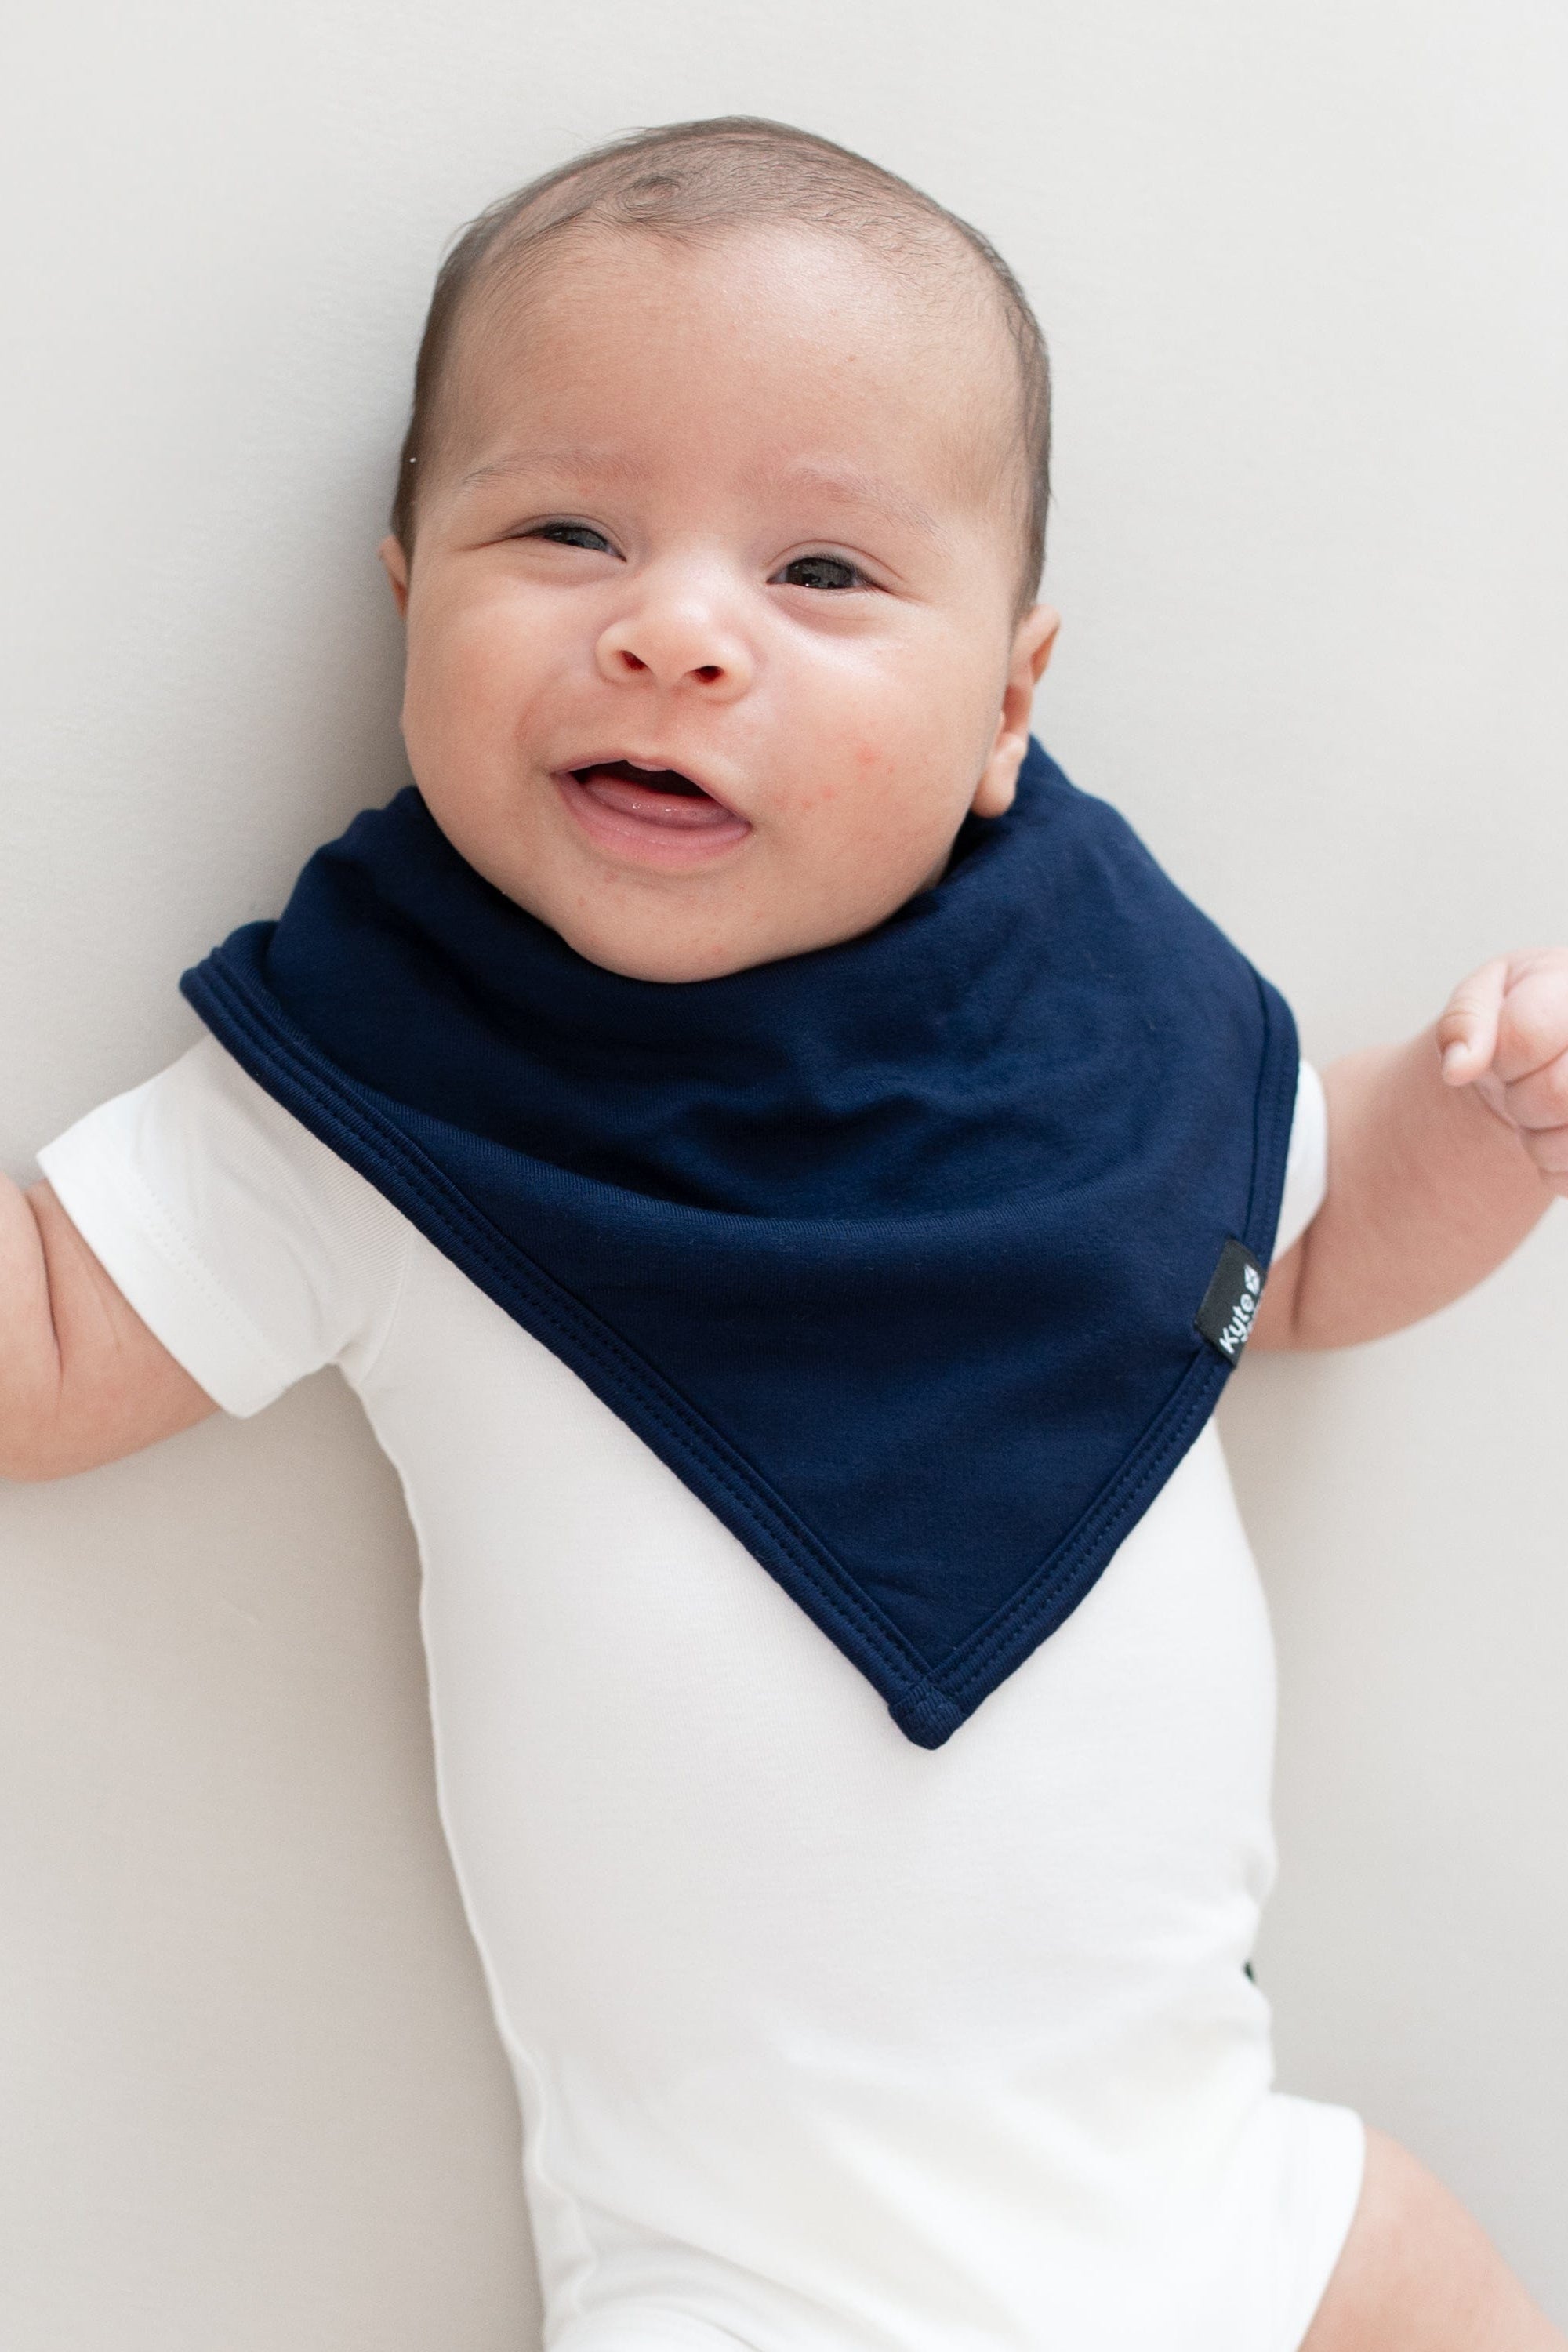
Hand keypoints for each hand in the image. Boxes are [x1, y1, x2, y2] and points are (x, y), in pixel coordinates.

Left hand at [1437, 950, 1567, 1196]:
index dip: (1502, 1056)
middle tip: (1523, 1086)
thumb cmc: (1523, 1013)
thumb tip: (1456, 1069)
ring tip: (1540, 1111)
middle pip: (1557, 1094)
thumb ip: (1465, 1021)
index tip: (1509, 1052)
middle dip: (1520, 1099)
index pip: (1527, 1036)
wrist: (1562, 1048)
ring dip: (1537, 1139)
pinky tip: (1558, 1134)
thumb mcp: (1485, 996)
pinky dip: (1553, 1167)